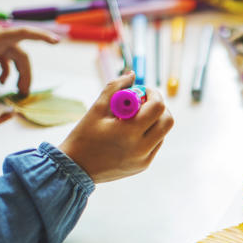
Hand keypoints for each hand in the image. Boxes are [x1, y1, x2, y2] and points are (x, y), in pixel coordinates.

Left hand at [0, 18, 59, 102]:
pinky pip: (4, 59)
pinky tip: (1, 82)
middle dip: (25, 75)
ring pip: (14, 59)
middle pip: (21, 57)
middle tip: (23, 93)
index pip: (24, 34)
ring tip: (15, 91)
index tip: (56, 42)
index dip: (42, 37)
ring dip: (17, 74)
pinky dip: (5, 71)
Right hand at [59, 73, 173, 182]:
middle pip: (167, 121)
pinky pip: (156, 144)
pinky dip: (149, 134)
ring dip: (154, 121)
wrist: (75, 169)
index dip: (153, 94)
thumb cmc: (83, 136)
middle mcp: (141, 148)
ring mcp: (144, 159)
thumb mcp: (97, 109)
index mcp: (129, 132)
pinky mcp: (143, 165)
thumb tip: (132, 74)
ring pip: (163, 133)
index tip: (143, 91)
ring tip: (133, 119)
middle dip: (159, 107)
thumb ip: (115, 88)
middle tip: (143, 103)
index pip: (157, 107)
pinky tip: (131, 132)